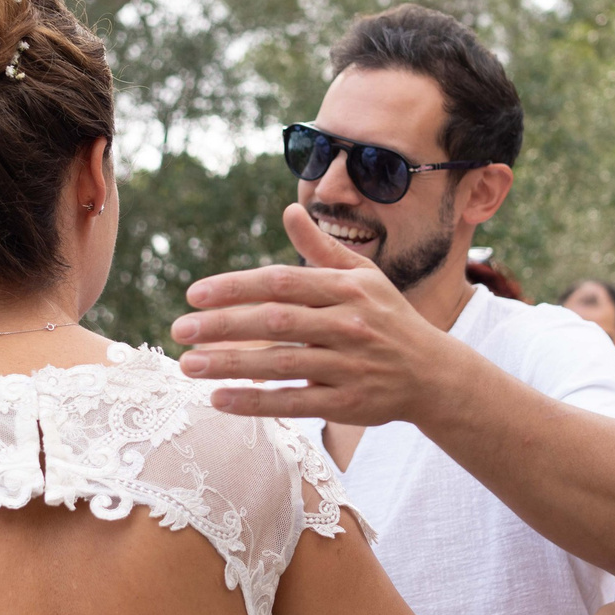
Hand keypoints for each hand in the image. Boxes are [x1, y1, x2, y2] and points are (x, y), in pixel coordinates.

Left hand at [171, 205, 457, 422]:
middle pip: (276, 322)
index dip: (236, 287)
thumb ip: (321, 248)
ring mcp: (349, 366)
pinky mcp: (348, 403)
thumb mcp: (363, 277)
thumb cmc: (389, 318)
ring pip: (281, 365)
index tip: (194, 294)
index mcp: (348, 289)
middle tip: (179, 330)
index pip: (282, 283)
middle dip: (223, 326)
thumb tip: (288, 210)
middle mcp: (349, 325)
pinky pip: (294, 403)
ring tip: (188, 365)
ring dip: (230, 365)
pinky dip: (256, 403)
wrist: (435, 374)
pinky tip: (219, 400)